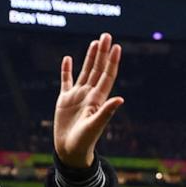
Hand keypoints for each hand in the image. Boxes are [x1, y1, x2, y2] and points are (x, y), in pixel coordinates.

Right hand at [53, 33, 123, 168]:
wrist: (71, 151)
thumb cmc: (85, 141)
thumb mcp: (95, 126)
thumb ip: (107, 111)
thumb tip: (121, 99)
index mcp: (98, 99)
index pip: (107, 76)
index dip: (112, 61)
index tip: (117, 47)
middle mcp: (89, 94)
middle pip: (97, 69)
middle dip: (102, 53)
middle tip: (106, 35)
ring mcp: (77, 96)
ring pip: (85, 72)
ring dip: (90, 57)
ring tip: (95, 42)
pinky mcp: (64, 100)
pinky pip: (66, 81)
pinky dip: (66, 70)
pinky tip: (67, 58)